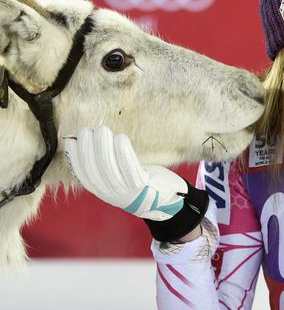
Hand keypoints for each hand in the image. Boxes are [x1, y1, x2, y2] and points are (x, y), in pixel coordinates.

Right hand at [64, 125, 187, 221]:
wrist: (164, 198)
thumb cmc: (137, 180)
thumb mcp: (117, 176)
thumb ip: (103, 162)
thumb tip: (85, 138)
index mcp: (100, 189)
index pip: (81, 173)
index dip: (74, 156)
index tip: (73, 139)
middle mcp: (110, 192)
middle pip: (93, 168)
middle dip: (88, 146)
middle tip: (90, 129)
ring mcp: (125, 190)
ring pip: (108, 167)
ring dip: (103, 145)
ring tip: (102, 130)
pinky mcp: (141, 184)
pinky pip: (129, 168)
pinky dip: (123, 152)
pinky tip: (120, 138)